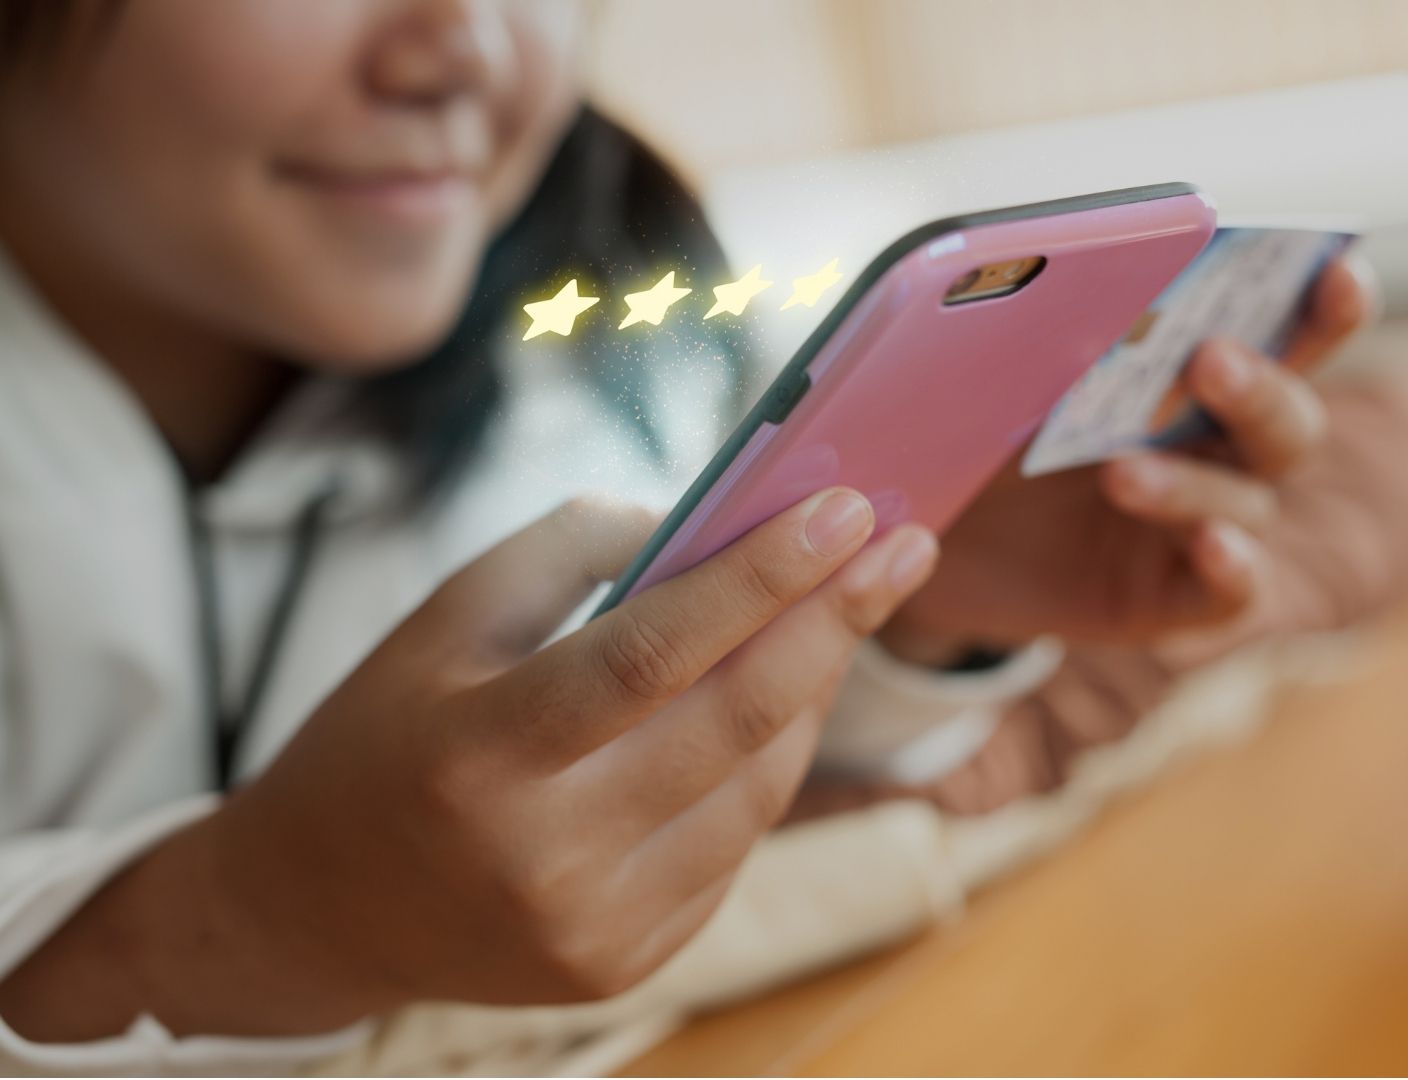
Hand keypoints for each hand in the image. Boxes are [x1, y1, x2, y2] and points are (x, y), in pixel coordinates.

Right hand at [0, 490, 938, 1041]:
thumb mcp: (443, 620)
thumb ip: (569, 553)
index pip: (646, 655)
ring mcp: (591, 926)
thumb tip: (712, 523)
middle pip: (731, 725)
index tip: (846, 507)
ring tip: (842, 610)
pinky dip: (768, 763)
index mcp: (477, 753)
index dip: (757, 578)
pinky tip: (783, 698)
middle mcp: (540, 857)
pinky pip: (734, 845)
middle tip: (904, 546)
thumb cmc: (385, 735)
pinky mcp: (626, 962)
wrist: (322, 908)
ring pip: (756, 788)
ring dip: (812, 689)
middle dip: (834, 622)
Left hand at [879, 257, 1374, 660]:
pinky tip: (1212, 545)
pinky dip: (1232, 569)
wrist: (912, 539)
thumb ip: (1036, 331)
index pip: (1287, 333)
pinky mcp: (1168, 600)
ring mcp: (1198, 527)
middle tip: (1209, 360)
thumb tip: (1046, 269)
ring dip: (1193, 483)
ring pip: (1248, 502)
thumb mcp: (991, 377)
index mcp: (1190, 375)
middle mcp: (1214, 448)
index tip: (1339, 269)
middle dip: (1259, 390)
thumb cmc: (971, 433)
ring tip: (1120, 473)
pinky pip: (1231, 593)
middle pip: (1284, 422)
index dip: (1327, 306)